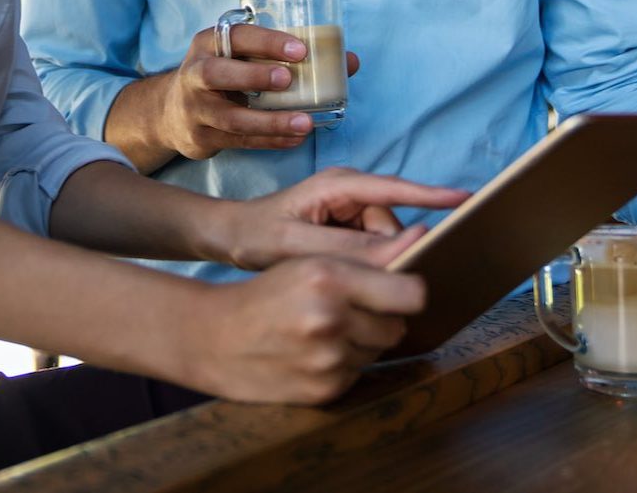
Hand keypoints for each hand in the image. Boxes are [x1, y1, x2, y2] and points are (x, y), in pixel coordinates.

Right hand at [153, 24, 360, 161]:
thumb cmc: (223, 73)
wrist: (171, 111)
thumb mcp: (244, 56)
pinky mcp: (201, 137)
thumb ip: (289, 55)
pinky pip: (238, 142)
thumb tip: (349, 61)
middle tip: (289, 80)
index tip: (301, 49)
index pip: (237, 37)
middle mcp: (196, 73)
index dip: (267, 41)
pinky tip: (294, 140)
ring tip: (304, 123)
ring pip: (230, 118)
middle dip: (253, 76)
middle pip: (217, 74)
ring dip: (269, 121)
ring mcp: (195, 109)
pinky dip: (268, 142)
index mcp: (210, 43)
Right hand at [183, 256, 425, 403]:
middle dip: (382, 319)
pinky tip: (314, 354)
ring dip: (362, 343)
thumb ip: (362, 261)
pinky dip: (344, 365)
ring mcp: (328, 359)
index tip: (401, 290)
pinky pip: (358, 374)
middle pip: (398, 326)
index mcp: (328, 277)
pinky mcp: (324, 390)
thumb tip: (420, 246)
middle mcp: (331, 319)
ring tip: (325, 332)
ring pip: (378, 351)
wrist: (216, 338)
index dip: (409, 291)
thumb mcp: (308, 262)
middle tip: (352, 311)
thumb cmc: (267, 293)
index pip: (411, 293)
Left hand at [208, 166, 470, 271]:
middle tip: (352, 277)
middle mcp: (351, 191)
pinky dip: (367, 263)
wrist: (231, 237)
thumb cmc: (257, 235)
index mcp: (339, 185)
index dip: (432, 195)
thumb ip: (350, 248)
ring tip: (334, 274)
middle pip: (393, 225)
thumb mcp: (297, 245)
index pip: (395, 189)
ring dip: (373, 261)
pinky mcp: (350, 226)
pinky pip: (374, 247)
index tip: (466, 200)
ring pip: (386, 241)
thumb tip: (402, 248)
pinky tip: (345, 276)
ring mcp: (351, 208)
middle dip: (386, 253)